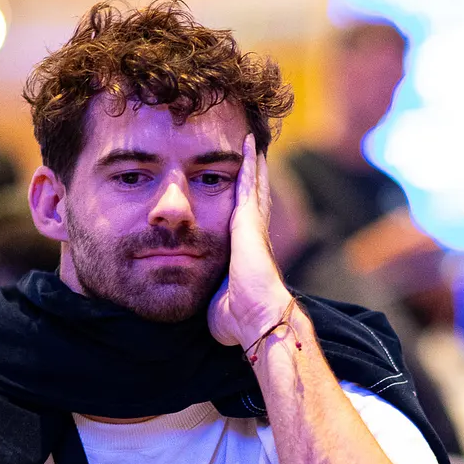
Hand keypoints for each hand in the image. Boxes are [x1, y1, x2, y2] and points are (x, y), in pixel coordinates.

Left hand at [208, 135, 292, 348]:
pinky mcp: (249, 220)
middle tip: (254, 154)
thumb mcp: (217, 304)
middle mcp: (253, 237)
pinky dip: (249, 163)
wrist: (257, 319)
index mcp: (245, 255)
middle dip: (253, 179)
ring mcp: (254, 227)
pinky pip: (248, 183)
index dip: (245, 206)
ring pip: (254, 187)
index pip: (244, 224)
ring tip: (252, 142)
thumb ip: (212, 299)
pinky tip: (247, 144)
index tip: (241, 190)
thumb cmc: (238, 320)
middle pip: (254, 200)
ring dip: (253, 165)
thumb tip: (206, 308)